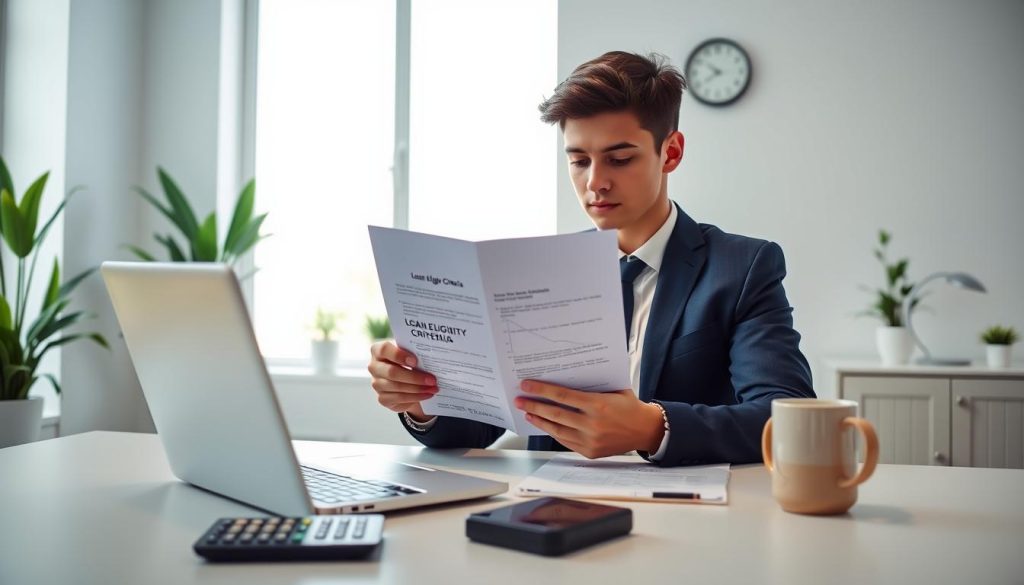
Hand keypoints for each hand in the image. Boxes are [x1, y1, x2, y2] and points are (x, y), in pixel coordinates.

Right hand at [367, 341, 437, 420]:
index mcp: (378, 350)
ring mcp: (376, 384)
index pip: (384, 349)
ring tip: (433, 388)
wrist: (404, 379)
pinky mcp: (382, 398)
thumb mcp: (410, 353)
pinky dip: (416, 397)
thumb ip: (415, 353)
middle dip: (414, 377)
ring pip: (397, 387)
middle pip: (392, 372)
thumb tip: (432, 358)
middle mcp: (374, 367)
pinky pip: (400, 398)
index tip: (415, 361)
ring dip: (418, 388)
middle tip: (432, 379)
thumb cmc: (408, 362)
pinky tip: (427, 394)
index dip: (400, 355)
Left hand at [513, 380, 664, 458]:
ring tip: (527, 412)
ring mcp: (590, 440)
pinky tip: (545, 424)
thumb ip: (592, 384)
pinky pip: (565, 441)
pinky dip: (553, 432)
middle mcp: (592, 424)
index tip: (526, 385)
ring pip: (556, 430)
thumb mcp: (613, 388)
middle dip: (534, 405)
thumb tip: (565, 374)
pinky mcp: (589, 452)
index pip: (562, 396)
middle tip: (519, 399)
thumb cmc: (628, 405)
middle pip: (555, 414)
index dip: (541, 390)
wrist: (645, 430)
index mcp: (597, 404)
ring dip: (539, 420)